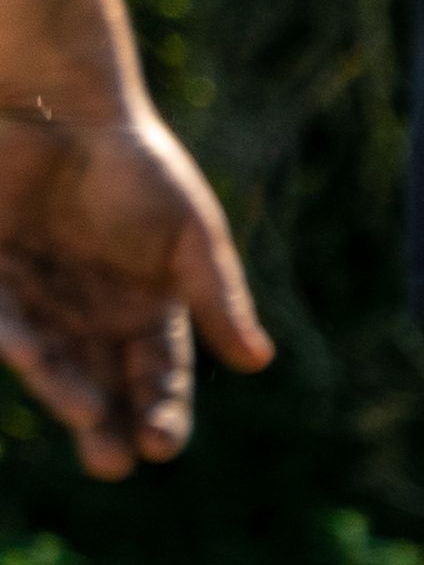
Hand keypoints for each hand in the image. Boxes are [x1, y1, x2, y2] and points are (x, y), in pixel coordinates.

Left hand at [0, 102, 266, 475]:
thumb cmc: (136, 166)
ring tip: (81, 414)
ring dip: (62, 391)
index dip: (161, 413)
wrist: (60, 101)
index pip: (158, 378)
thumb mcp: (190, 233)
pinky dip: (10, 338)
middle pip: (100, 384)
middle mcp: (90, 316)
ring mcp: (39, 297)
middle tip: (108, 463)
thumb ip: (216, 297)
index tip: (159, 443)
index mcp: (146, 312)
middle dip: (103, 426)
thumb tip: (257, 362)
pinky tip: (25, 356)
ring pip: (49, 360)